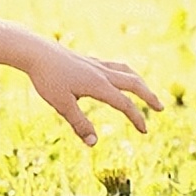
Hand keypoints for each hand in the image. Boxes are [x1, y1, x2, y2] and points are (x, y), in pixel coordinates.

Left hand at [24, 42, 163, 145]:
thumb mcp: (62, 105)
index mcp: (99, 85)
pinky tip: (116, 77)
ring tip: (144, 90)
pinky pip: (112, 65)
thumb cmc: (47, 79)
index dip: (137, 118)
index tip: (144, 131)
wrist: (35, 51)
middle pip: (134, 83)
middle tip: (160, 108)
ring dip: (138, 82)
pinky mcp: (87, 60)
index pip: (124, 104)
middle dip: (148, 96)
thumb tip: (94, 143)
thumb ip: (79, 124)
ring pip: (125, 71)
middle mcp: (102, 73)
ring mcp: (95, 64)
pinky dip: (122, 72)